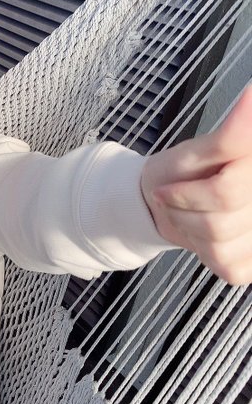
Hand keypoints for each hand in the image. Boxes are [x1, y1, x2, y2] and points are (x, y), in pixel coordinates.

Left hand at [141, 86, 251, 284]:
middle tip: (176, 199)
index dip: (190, 194)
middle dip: (184, 210)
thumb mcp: (195, 152)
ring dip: (188, 230)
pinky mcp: (251, 261)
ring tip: (186, 214)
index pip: (228, 193)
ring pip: (221, 245)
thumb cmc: (176, 173)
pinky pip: (226, 266)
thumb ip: (229, 137)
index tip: (169, 188)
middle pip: (222, 221)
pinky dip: (202, 252)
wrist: (160, 202)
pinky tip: (200, 235)